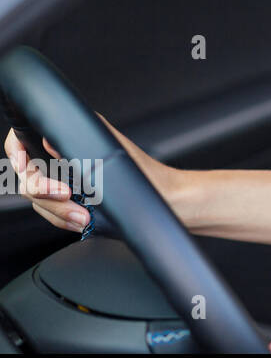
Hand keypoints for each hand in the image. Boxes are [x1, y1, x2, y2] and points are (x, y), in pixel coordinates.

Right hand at [4, 113, 180, 232]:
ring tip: (82, 214)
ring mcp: (65, 185)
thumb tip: (48, 137)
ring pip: (38, 201)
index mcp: (69, 140)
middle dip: (43, 190)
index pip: (21, 141)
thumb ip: (76, 139)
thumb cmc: (146, 174)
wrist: (167, 201)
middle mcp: (63, 161)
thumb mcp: (110, 149)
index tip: (25, 165)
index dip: (15, 152)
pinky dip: (64, 220)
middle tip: (65, 194)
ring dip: (57, 211)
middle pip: (26, 177)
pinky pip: (53, 216)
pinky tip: (82, 220)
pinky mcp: (71, 206)